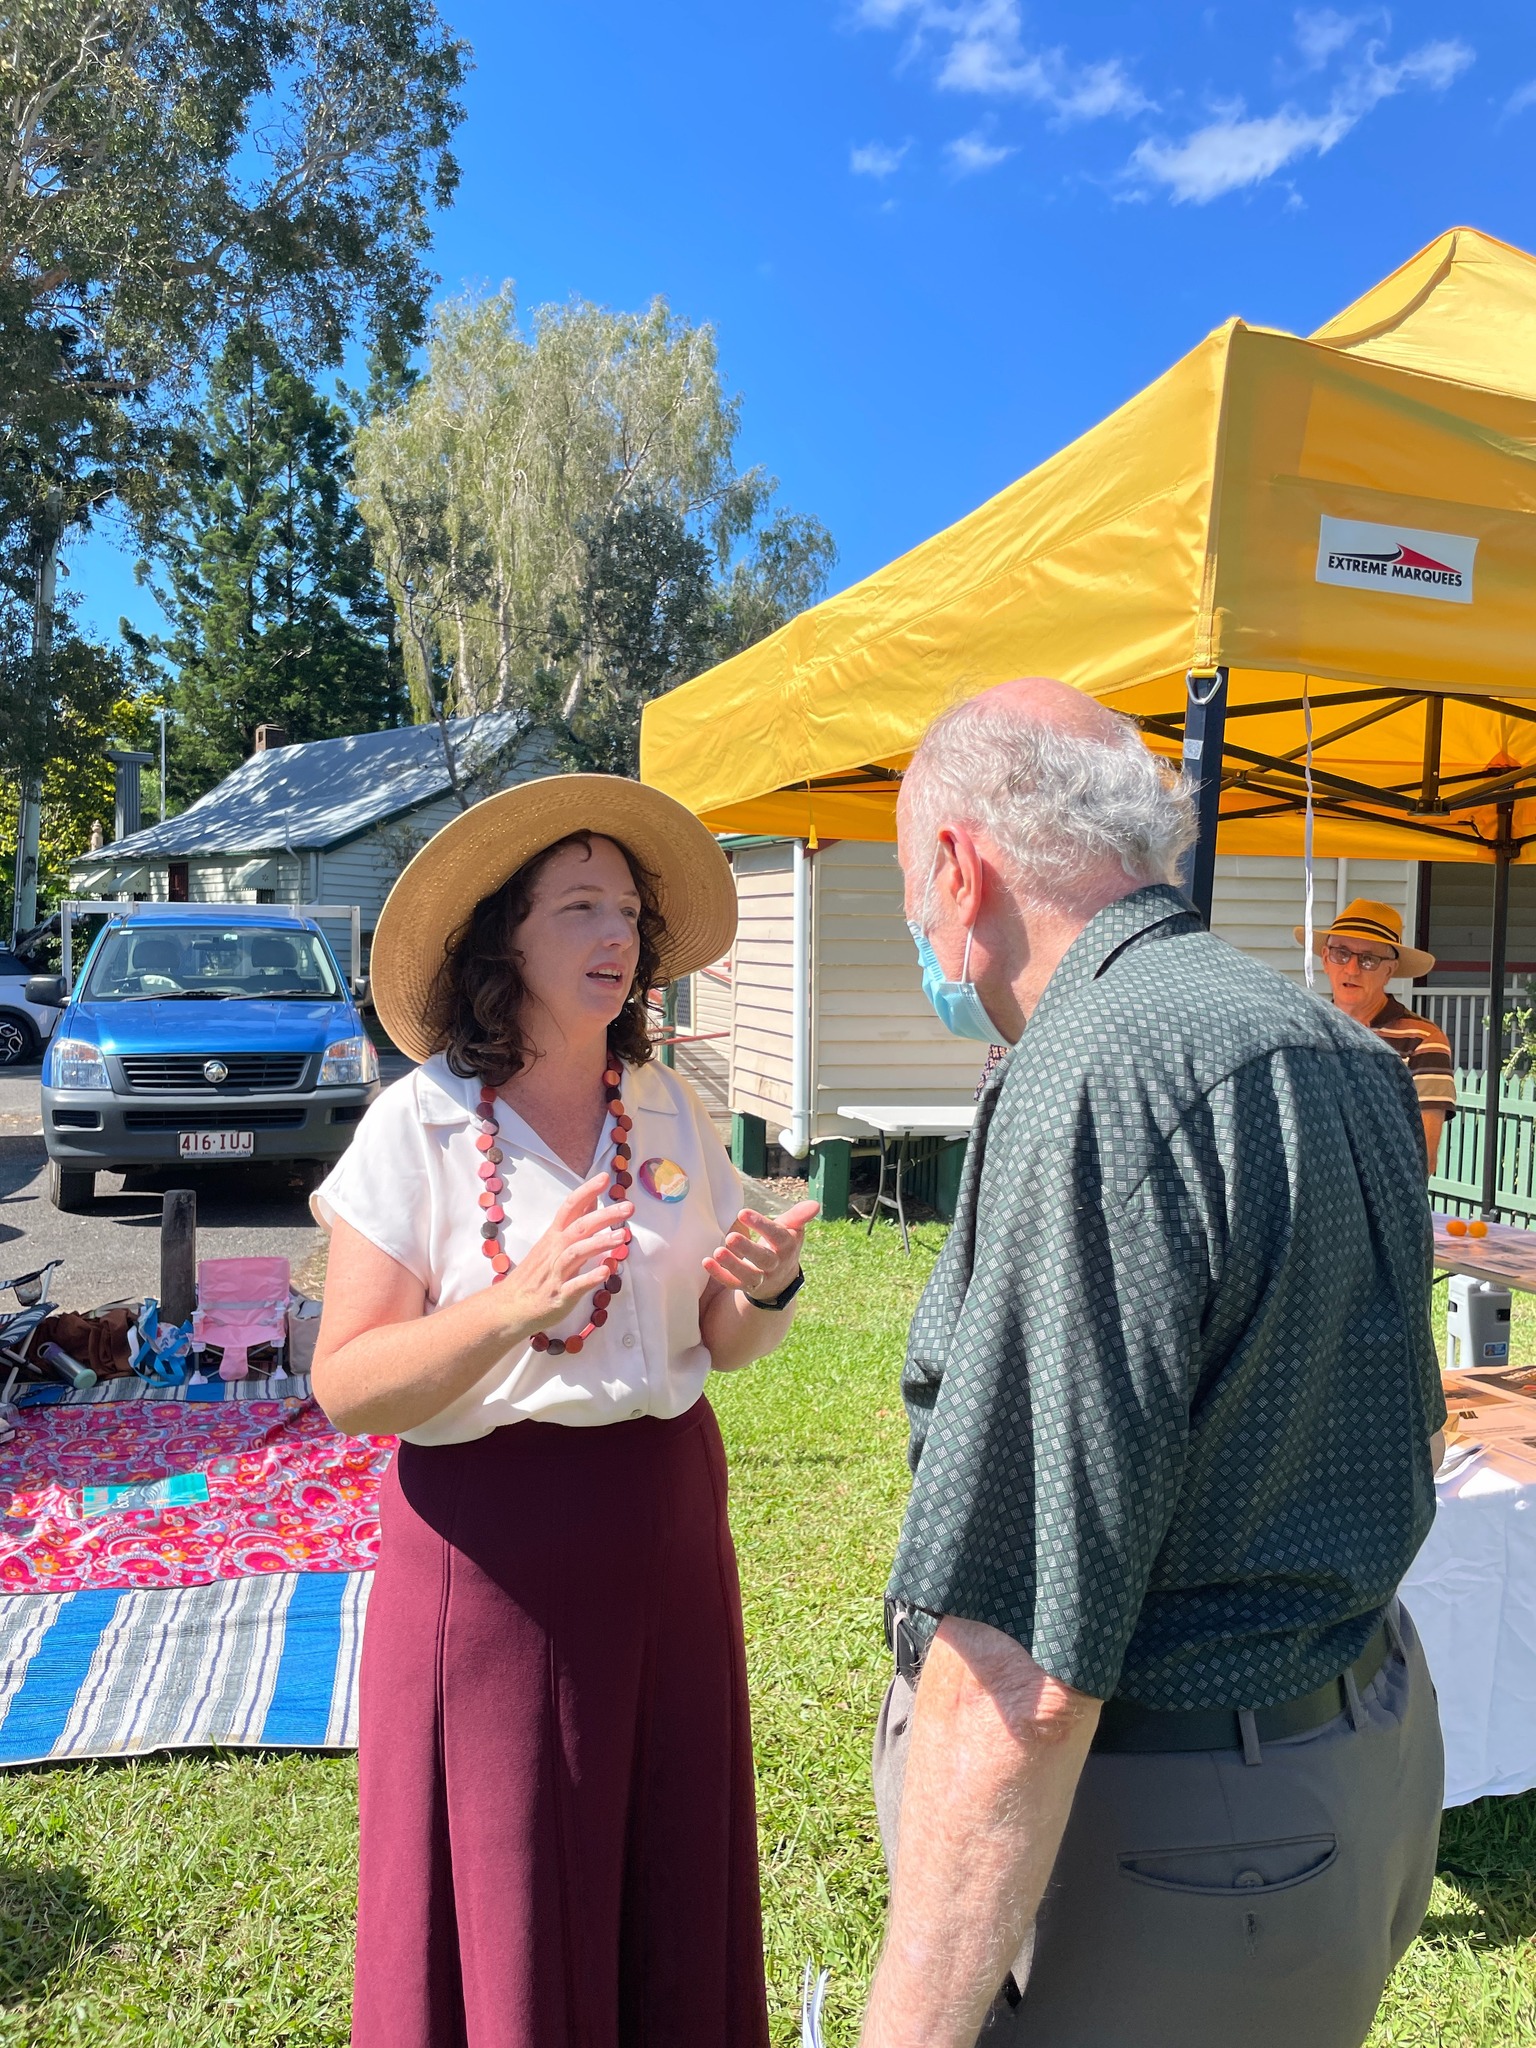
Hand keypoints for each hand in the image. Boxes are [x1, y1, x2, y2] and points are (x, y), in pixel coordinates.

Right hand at [499, 1173, 633, 1338]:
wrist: (509, 1307)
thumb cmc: (535, 1274)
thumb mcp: (551, 1244)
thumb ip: (573, 1223)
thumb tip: (592, 1201)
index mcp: (553, 1237)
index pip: (569, 1208)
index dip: (586, 1191)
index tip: (604, 1177)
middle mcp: (554, 1251)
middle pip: (579, 1227)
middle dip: (604, 1216)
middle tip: (628, 1207)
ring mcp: (556, 1274)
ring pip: (576, 1253)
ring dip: (599, 1243)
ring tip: (622, 1236)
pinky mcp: (559, 1296)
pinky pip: (575, 1286)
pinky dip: (590, 1278)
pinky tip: (606, 1271)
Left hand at [704, 1199, 818, 1301]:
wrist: (782, 1279)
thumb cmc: (783, 1245)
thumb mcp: (792, 1229)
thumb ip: (799, 1215)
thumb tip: (815, 1204)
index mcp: (786, 1246)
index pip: (776, 1236)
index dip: (761, 1225)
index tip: (742, 1212)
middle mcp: (775, 1264)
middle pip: (763, 1259)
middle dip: (747, 1249)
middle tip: (730, 1237)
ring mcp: (761, 1278)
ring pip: (748, 1275)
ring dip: (732, 1265)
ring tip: (717, 1252)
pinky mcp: (746, 1287)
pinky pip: (733, 1284)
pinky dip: (720, 1275)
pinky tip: (706, 1262)